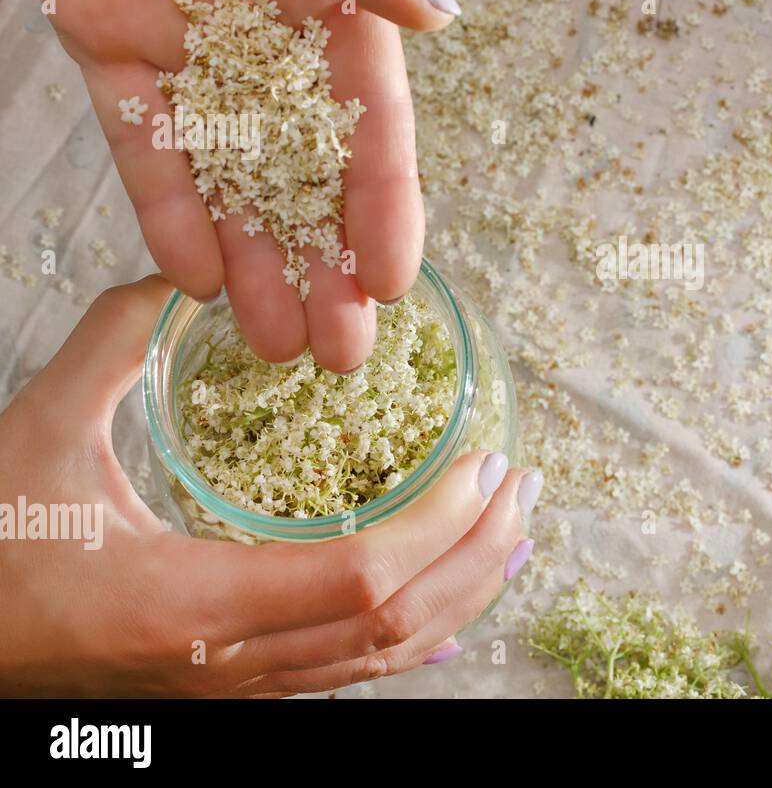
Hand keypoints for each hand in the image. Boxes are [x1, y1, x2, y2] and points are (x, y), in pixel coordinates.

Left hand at [0, 0, 457, 371]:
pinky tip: (190, 275)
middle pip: (306, 164)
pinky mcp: (105, 34)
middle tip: (340, 354)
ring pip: (227, 169)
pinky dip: (164, 204)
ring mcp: (186, 35)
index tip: (394, 280)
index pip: (368, 112)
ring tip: (274, 345)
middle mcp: (266, 23)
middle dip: (325, 260)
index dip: (385, 201)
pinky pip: (141, 137)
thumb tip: (430, 13)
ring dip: (253, 257)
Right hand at [0, 277, 538, 696]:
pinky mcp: (231, 687)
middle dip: (474, 555)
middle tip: (525, 489)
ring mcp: (234, 687)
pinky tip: (454, 621)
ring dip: (461, 594)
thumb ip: (108, 348)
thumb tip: (179, 281)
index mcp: (186, 603)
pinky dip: (411, 644)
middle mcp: (226, 664)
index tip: (484, 467)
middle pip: (392, 626)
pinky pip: (342, 677)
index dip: (437, 527)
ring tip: (513, 537)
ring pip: (378, 660)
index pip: (357, 580)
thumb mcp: (35, 435)